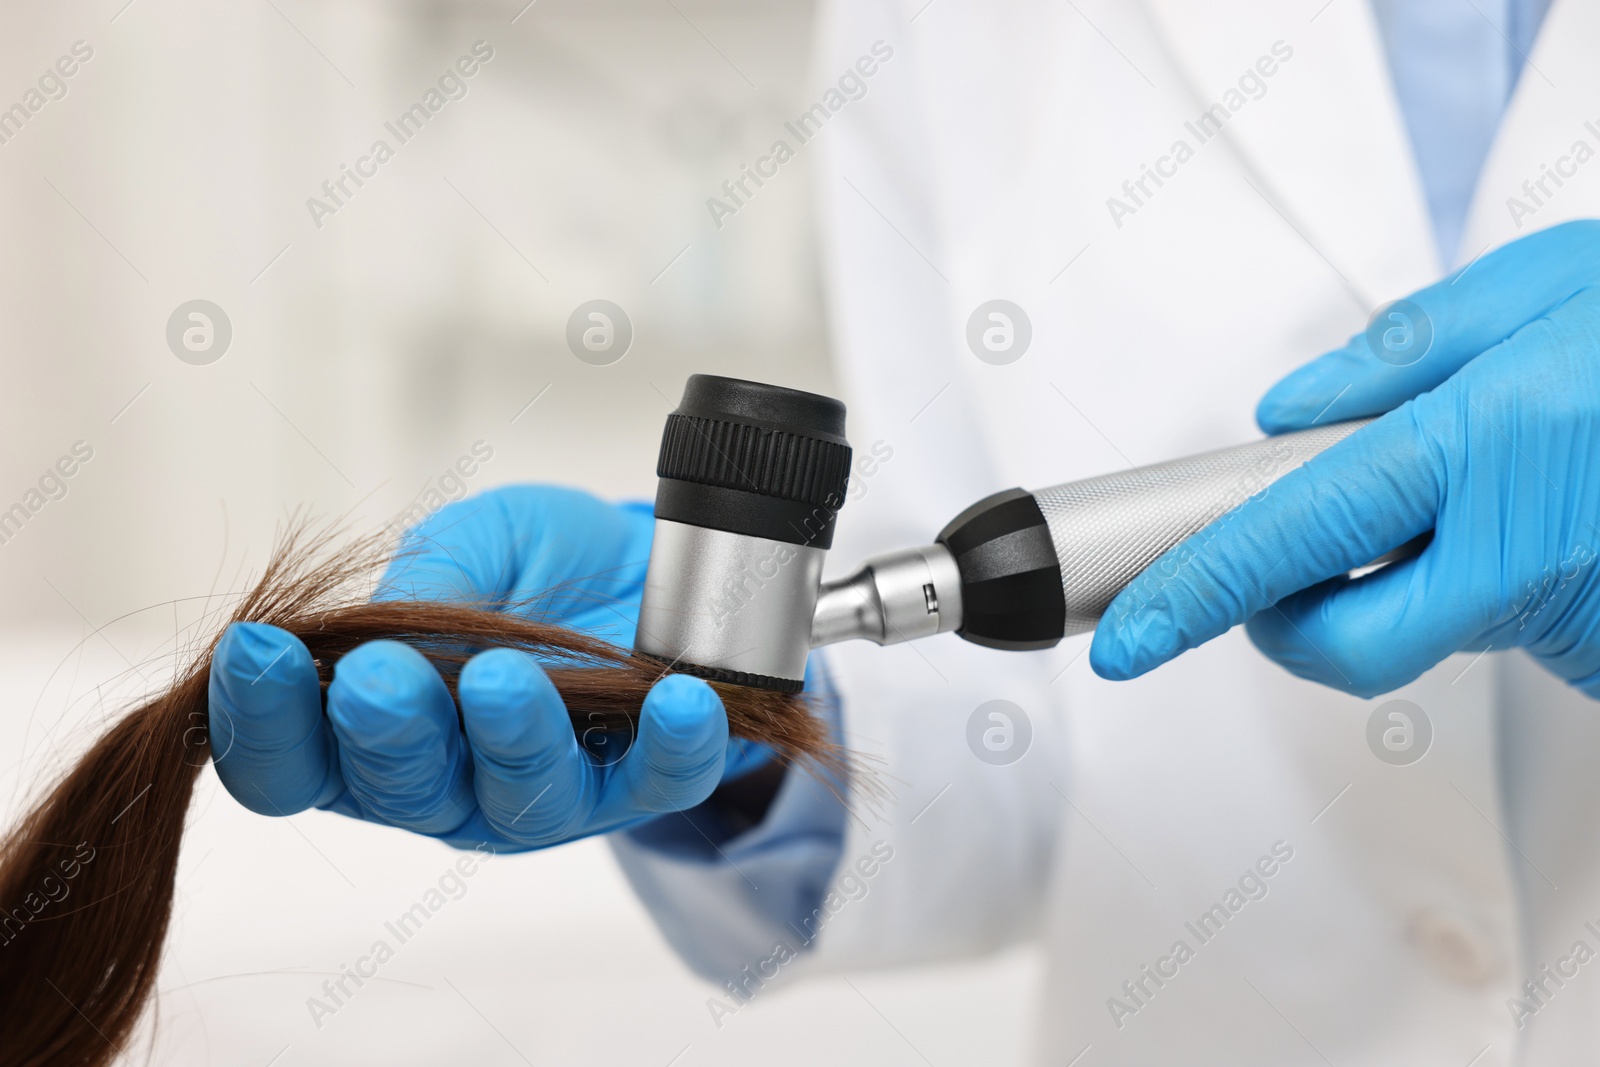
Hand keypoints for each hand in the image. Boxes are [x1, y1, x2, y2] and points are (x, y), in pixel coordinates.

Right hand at [208, 485, 771, 850]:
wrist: (643, 561)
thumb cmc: (532, 564)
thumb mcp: (472, 542)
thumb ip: (428, 578)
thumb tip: (390, 626)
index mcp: (367, 732)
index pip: (290, 763)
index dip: (262, 722)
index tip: (257, 650)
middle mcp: (442, 783)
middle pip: (394, 789)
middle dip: (385, 731)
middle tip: (379, 679)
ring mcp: (540, 797)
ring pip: (514, 798)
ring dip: (508, 739)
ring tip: (503, 681)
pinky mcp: (641, 784)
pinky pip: (658, 781)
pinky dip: (671, 744)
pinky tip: (677, 702)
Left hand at [1091, 220, 1599, 698]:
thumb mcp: (1556, 287)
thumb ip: (1407, 352)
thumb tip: (1290, 417)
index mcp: (1491, 440)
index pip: (1292, 541)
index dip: (1195, 598)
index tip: (1128, 638)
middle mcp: (1527, 542)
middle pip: (1349, 643)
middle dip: (1296, 621)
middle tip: (1296, 563)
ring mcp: (1573, 606)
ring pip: (1430, 629)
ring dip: (1414, 577)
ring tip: (1481, 485)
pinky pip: (1504, 623)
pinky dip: (1491, 578)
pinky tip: (1553, 510)